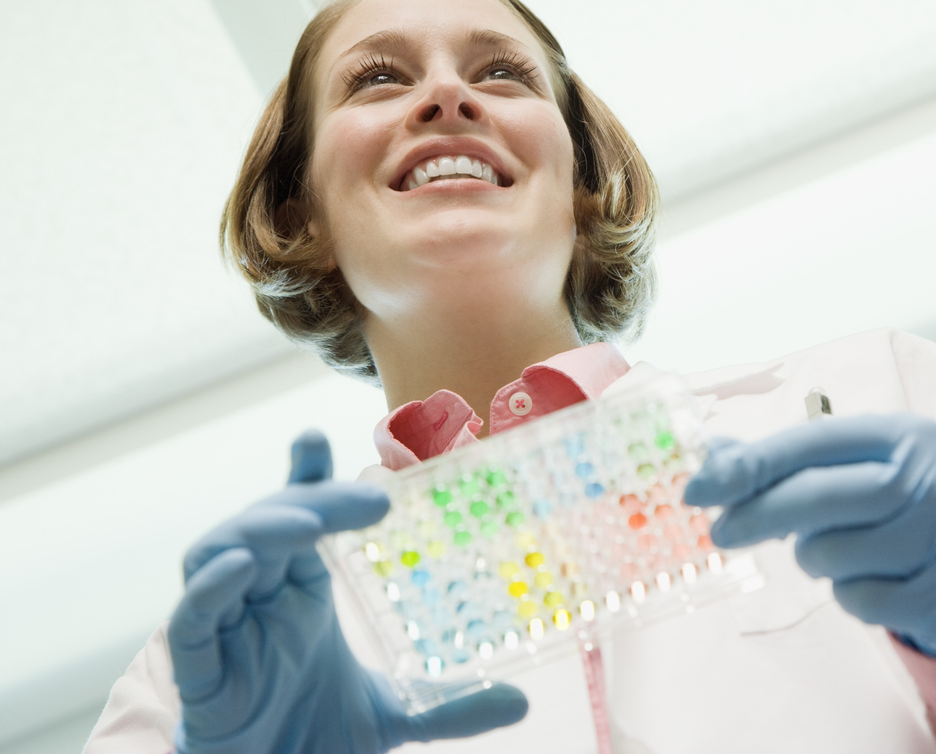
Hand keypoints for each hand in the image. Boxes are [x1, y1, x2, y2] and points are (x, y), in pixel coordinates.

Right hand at [169, 430, 527, 752]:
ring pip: (222, 551)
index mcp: (301, 590)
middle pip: (270, 521)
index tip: (318, 435)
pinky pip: (190, 616)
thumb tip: (521, 701)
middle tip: (366, 501)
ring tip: (308, 524)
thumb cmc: (311, 736)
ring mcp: (223, 626)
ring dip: (261, 528)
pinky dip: (210, 587)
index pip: (300, 513)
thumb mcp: (392, 715)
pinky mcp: (196, 666)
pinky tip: (239, 569)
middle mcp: (260, 594)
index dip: (306, 474)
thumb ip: (448, 705)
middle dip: (309, 499)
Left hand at [684, 414, 935, 657]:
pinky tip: (875, 582)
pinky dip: (852, 596)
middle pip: (820, 497)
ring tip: (841, 551)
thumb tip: (712, 461)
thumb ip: (785, 462)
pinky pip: (862, 602)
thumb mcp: (854, 471)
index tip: (697, 488)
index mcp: (905, 434)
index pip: (811, 442)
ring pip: (834, 555)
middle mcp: (935, 476)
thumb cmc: (898, 508)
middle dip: (758, 516)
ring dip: (817, 560)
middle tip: (721, 534)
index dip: (749, 466)